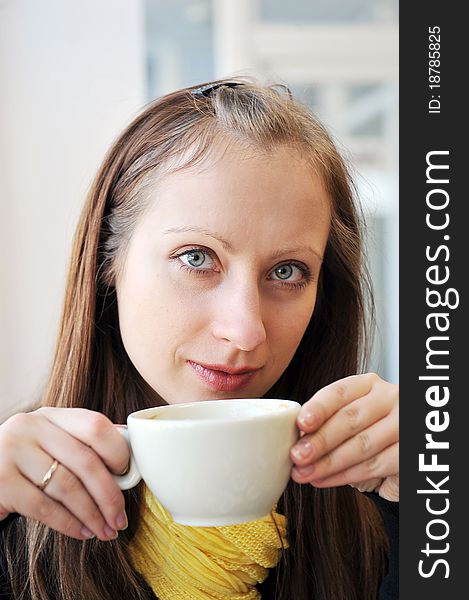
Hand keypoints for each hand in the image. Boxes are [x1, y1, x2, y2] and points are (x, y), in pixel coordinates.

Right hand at [0, 407, 130, 539]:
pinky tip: (83, 532)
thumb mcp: (49, 444)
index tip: (127, 475)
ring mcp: (12, 451)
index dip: (118, 451)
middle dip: (110, 494)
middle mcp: (30, 426)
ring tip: (105, 530)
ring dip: (93, 514)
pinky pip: (44, 507)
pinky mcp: (0, 481)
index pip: (95, 424)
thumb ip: (81, 443)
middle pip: (86, 460)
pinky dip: (69, 523)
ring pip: (68, 487)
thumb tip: (129, 451)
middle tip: (121, 517)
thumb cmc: (22, 465)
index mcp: (50, 415)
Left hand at [290, 373, 398, 500]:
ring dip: (328, 462)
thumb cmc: (366, 433)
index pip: (340, 391)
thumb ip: (325, 422)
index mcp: (368, 384)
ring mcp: (404, 424)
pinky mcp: (410, 451)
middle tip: (297, 456)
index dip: (319, 408)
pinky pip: (375, 465)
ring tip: (305, 473)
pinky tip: (325, 479)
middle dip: (320, 440)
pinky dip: (346, 475)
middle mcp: (389, 398)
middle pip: (350, 419)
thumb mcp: (346, 419)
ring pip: (361, 445)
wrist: (398, 457)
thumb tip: (295, 436)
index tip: (301, 423)